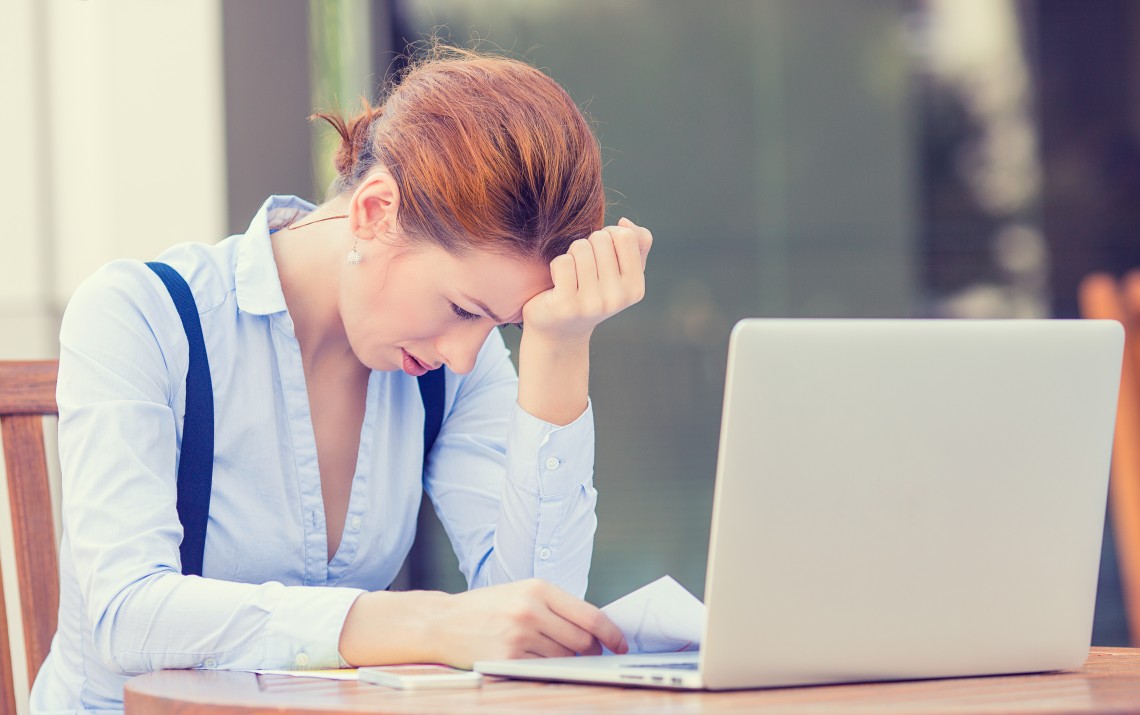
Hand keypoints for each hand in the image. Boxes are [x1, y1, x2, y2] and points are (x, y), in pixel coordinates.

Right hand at [430, 579, 628, 666]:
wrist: (442, 622)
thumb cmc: (484, 608)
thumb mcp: (521, 593)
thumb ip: (555, 606)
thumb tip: (592, 628)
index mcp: (538, 589)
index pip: (590, 615)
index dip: (612, 633)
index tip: (621, 643)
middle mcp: (531, 610)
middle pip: (582, 640)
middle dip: (591, 651)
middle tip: (590, 653)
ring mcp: (520, 635)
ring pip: (564, 658)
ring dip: (568, 660)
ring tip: (552, 653)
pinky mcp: (508, 658)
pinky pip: (543, 669)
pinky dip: (547, 668)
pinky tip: (537, 660)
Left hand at [521, 218, 651, 342]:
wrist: (560, 330)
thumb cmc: (592, 292)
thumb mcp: (620, 270)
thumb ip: (635, 243)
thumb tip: (624, 222)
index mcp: (635, 288)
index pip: (625, 236)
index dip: (608, 235)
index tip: (600, 253)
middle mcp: (617, 298)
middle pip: (600, 239)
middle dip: (588, 245)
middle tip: (583, 267)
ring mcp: (592, 303)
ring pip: (580, 248)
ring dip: (571, 254)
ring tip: (572, 274)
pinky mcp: (566, 305)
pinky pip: (562, 262)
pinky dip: (556, 266)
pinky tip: (558, 283)